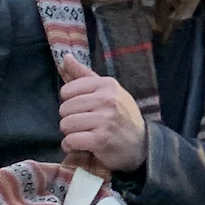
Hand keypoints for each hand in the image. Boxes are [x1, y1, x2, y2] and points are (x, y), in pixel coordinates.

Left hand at [58, 55, 146, 173]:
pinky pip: (70, 141)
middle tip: (86, 124)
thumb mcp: (107, 91)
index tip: (84, 108)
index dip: (71, 102)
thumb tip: (66, 58)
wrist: (140, 143)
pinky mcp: (101, 139)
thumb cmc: (120, 115)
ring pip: (65, 125)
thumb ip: (84, 75)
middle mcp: (107, 99)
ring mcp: (105, 119)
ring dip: (70, 134)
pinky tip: (83, 145)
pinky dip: (71, 146)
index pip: (67, 91)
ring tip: (85, 134)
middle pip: (64, 109)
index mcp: (107, 84)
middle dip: (70, 119)